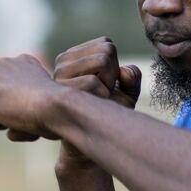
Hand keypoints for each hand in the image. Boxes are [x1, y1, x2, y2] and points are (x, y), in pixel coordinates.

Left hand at [0, 54, 63, 139]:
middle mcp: (6, 63)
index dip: (18, 108)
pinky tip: (6, 119)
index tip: (34, 110)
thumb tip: (10, 130)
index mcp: (24, 63)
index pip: (7, 92)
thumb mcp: (45, 104)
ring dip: (2, 121)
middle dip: (7, 114)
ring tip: (20, 116)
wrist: (57, 108)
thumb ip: (27, 105)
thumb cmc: (58, 112)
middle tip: (27, 115)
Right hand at [50, 37, 141, 168]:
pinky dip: (102, 96)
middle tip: (102, 96)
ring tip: (97, 102)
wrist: (86, 146)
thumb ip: (131, 78)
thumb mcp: (126, 94)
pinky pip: (93, 81)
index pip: (106, 43)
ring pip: (102, 61)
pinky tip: (91, 109)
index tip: (106, 86)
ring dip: (109, 86)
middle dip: (114, 75)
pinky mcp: (58, 91)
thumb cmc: (106, 116)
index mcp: (74, 57)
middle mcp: (63, 62)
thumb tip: (124, 72)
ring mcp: (58, 76)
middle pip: (107, 49)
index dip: (116, 67)